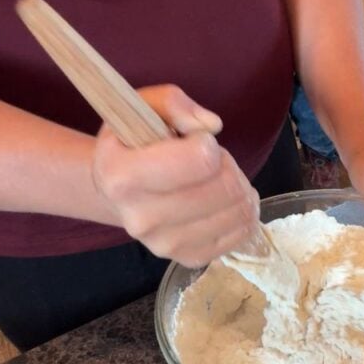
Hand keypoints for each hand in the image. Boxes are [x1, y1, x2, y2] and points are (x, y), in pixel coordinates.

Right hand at [91, 85, 259, 267]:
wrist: (119, 190)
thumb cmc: (135, 144)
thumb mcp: (144, 108)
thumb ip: (176, 104)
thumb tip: (211, 126)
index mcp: (122, 176)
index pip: (200, 160)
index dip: (208, 144)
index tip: (196, 142)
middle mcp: (140, 218)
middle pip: (226, 187)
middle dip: (229, 166)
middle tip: (213, 162)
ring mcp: (165, 244)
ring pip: (239, 212)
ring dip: (240, 189)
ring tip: (219, 181)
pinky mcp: (188, 258)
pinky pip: (241, 235)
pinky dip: (243, 215)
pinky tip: (226, 203)